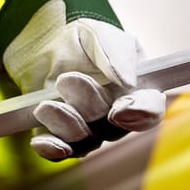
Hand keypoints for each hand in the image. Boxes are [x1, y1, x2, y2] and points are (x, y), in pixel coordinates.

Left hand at [0, 0, 165, 160]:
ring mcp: (89, 131)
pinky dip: (51, 148)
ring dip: (66, 124)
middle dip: (89, 106)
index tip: (118, 110)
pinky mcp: (61, 139)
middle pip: (112, 128)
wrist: (42, 48)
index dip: (140, 114)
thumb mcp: (98, 35)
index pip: (150, 110)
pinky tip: (39, 140)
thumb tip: (127, 80)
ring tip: (46, 104)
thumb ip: (116, 53)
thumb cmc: (78, 42)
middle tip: (67, 78)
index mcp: (135, 91)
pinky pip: (59, 154)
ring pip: (85, 142)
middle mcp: (116, 117)